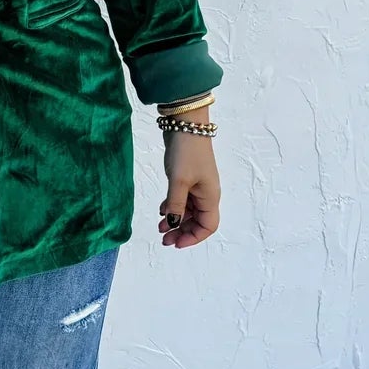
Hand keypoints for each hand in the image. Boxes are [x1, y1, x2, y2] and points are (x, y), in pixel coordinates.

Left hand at [158, 132, 219, 248]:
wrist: (185, 125)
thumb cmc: (186, 153)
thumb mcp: (179, 182)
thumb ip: (175, 206)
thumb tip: (173, 225)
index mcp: (210, 197)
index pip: (208, 226)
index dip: (194, 237)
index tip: (176, 243)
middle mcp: (206, 194)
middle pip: (198, 221)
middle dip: (182, 231)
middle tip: (163, 239)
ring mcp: (197, 185)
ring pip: (189, 211)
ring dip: (175, 220)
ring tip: (159, 227)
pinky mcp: (188, 177)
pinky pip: (182, 199)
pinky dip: (172, 207)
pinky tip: (160, 210)